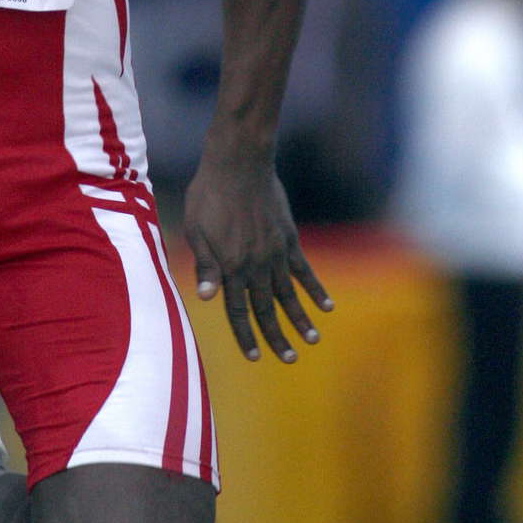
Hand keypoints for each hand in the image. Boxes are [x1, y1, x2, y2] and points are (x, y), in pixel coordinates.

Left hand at [183, 154, 332, 362]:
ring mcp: (275, 251)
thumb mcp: (195, 229)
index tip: (254, 357)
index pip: (237, 309)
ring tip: (312, 340)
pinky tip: (326, 305)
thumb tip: (205, 298)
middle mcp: (255, 264)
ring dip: (300, 318)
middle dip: (276, 336)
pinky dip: (315, 288)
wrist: (238, 163)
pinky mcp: (289, 237)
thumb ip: (204, 265)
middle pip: (266, 308)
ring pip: (288, 293)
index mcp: (230, 265)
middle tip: (289, 359)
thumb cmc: (208, 194)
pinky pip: (304, 269)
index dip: (245, 334)